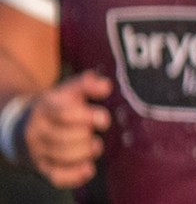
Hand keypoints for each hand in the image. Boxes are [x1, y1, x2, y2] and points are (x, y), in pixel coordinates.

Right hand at [23, 70, 110, 188]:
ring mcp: (37, 150)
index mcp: (45, 107)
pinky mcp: (41, 167)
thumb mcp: (66, 91)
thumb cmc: (55, 107)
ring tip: (95, 147)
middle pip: (64, 138)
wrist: (22, 126)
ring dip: (84, 153)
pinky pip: (56, 176)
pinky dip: (75, 176)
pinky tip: (89, 169)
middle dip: (86, 137)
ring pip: (61, 156)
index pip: (64, 113)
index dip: (87, 117)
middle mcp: (37, 129)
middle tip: (95, 135)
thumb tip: (106, 85)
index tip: (104, 120)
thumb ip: (87, 85)